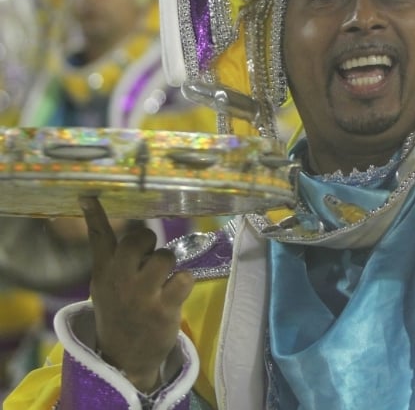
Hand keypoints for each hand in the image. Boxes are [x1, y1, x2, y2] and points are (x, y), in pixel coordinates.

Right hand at [80, 196, 194, 392]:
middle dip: (148, 242)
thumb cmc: (120, 312)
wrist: (124, 359)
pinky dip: (185, 282)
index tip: (88, 195)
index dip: (95, 216)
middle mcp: (120, 281)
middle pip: (138, 240)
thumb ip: (111, 259)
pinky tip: (176, 293)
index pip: (99, 239)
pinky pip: (184, 277)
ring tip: (162, 282)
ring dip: (169, 265)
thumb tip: (130, 235)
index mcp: (104, 273)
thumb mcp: (105, 286)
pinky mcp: (163, 309)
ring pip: (165, 257)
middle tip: (149, 257)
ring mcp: (141, 296)